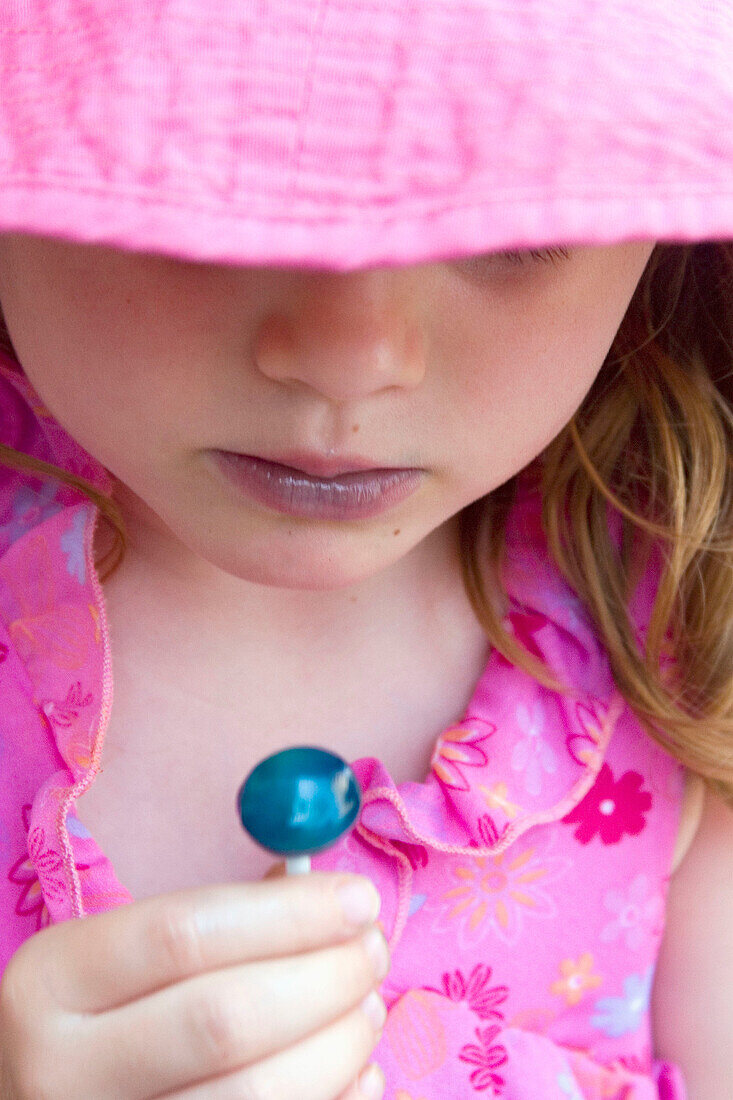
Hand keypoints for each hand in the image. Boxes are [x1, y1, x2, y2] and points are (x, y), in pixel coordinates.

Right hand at [0, 873, 388, 1098]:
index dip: (288, 915)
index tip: (358, 899)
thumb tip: (336, 900)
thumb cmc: (107, 1009)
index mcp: (51, 980)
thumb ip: (224, 919)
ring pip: (253, 1096)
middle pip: (224, 1019)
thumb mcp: (127, 953)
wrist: (47, 1098)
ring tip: (367, 1005)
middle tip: (372, 949)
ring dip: (337, 1045)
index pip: (184, 934)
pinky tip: (355, 1070)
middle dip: (324, 977)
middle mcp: (59, 1069)